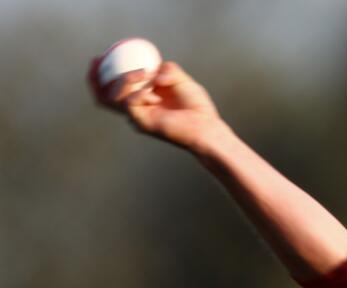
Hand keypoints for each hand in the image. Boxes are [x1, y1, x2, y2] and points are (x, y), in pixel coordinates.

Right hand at [87, 59, 224, 151]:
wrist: (206, 126)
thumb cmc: (197, 107)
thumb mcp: (181, 79)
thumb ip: (167, 69)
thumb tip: (154, 73)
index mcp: (142, 98)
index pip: (114, 87)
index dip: (102, 72)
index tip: (101, 56)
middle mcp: (136, 109)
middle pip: (102, 96)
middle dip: (94, 78)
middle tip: (98, 61)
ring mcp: (137, 117)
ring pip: (112, 97)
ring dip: (125, 79)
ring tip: (146, 74)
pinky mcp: (141, 123)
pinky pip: (128, 103)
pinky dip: (139, 93)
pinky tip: (154, 93)